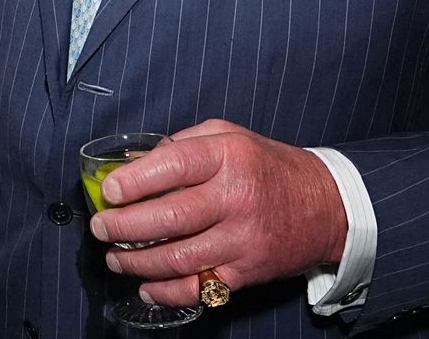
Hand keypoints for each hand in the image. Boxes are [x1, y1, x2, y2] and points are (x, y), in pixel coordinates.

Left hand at [89, 119, 347, 307]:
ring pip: (178, 257)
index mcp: (229, 157)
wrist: (328, 207)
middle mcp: (236, 199)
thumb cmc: (269, 167)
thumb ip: (183, 145)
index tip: (108, 191)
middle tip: (100, 228)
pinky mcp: (247, 272)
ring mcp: (242, 240)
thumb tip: (133, 163)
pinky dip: (166, 292)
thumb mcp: (230, 137)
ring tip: (114, 256)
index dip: (134, 181)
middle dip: (123, 226)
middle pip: (169, 217)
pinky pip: (199, 288)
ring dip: (137, 262)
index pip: (172, 166)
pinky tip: (145, 286)